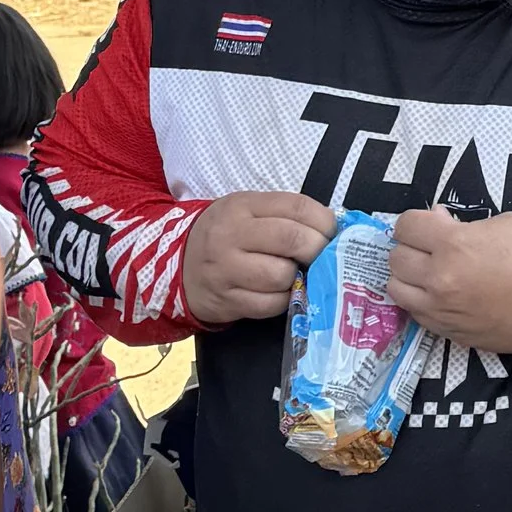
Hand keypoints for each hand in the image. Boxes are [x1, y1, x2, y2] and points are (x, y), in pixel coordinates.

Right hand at [182, 190, 338, 325]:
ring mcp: (225, 269)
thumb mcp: (249, 212)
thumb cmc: (226, 236)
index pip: (296, 206)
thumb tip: (335, 230)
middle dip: (318, 250)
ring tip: (296, 274)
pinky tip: (281, 292)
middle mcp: (231, 235)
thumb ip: (286, 215)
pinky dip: (284, 300)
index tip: (334, 233)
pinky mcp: (225, 300)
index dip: (324, 221)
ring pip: (281, 275)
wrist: (177, 265)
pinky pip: (269, 305)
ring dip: (299, 278)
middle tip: (323, 257)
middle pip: (292, 239)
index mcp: (242, 206)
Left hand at [383, 210, 511, 350]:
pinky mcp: (451, 333)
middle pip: (396, 257)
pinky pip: (416, 314)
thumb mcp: (507, 222)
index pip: (406, 226)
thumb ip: (466, 224)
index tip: (434, 223)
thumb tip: (440, 224)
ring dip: (409, 275)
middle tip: (434, 245)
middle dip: (412, 245)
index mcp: (455, 245)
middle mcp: (440, 280)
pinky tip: (443, 294)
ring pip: (397, 289)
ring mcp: (443, 311)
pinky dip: (422, 300)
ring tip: (431, 271)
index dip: (419, 220)